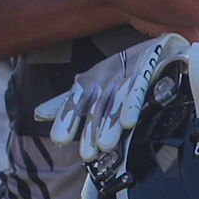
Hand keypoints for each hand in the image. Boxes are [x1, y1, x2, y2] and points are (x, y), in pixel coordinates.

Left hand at [34, 33, 192, 159]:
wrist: (160, 45)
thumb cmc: (123, 70)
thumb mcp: (94, 84)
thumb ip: (69, 102)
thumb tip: (37, 113)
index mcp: (93, 78)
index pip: (76, 99)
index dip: (67, 117)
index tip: (58, 139)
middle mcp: (108, 74)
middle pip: (98, 105)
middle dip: (91, 128)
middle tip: (87, 153)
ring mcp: (129, 70)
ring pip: (117, 99)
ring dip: (111, 122)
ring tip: (106, 145)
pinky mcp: (149, 64)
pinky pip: (140, 86)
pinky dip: (132, 103)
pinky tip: (128, 122)